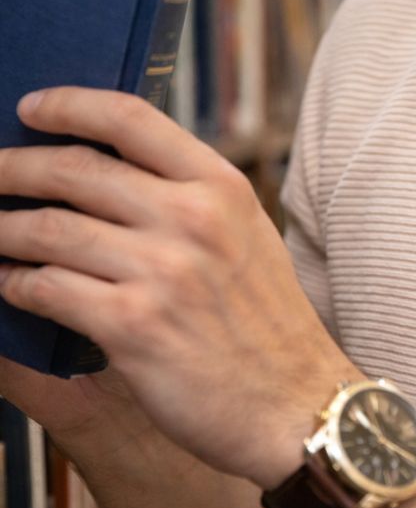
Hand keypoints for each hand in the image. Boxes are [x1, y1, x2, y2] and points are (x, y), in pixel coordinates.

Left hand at [0, 87, 358, 488]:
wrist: (295, 402)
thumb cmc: (268, 322)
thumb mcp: (249, 236)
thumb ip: (194, 198)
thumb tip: (113, 170)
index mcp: (223, 187)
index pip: (132, 119)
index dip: (70, 105)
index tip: (33, 108)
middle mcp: (193, 219)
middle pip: (76, 169)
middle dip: (13, 167)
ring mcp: (163, 271)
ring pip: (48, 229)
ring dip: (2, 230)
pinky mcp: (133, 326)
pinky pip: (45, 289)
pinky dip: (15, 284)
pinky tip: (10, 284)